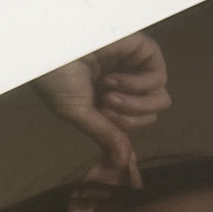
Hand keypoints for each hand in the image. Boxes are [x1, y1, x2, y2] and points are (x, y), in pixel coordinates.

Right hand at [35, 33, 170, 185]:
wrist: (51, 52)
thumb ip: (105, 135)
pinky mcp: (141, 48)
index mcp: (113, 97)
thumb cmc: (57, 80)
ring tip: (107, 91)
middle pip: (155, 110)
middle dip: (132, 117)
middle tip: (106, 105)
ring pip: (161, 96)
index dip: (125, 126)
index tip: (101, 114)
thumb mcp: (80, 114)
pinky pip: (158, 76)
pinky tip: (114, 78)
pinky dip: (138, 85)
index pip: (139, 121)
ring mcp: (136, 64)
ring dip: (133, 103)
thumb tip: (123, 163)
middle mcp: (128, 81)